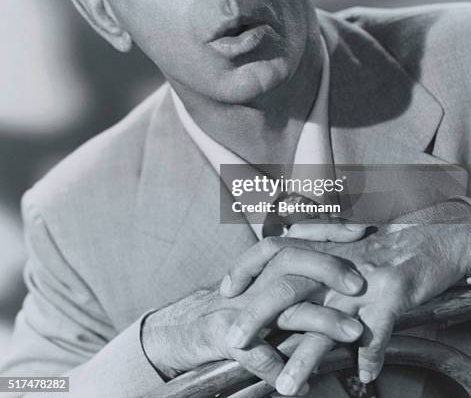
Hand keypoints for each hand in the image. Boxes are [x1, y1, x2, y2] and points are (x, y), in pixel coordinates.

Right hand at [142, 224, 366, 387]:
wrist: (181, 329)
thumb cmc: (231, 311)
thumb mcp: (261, 289)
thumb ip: (293, 282)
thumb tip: (334, 282)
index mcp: (265, 268)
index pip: (299, 239)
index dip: (328, 232)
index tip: (360, 229)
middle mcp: (254, 280)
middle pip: (292, 261)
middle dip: (328, 268)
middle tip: (360, 284)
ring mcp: (239, 306)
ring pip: (285, 307)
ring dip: (322, 320)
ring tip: (354, 333)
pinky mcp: (222, 334)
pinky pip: (255, 352)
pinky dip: (279, 368)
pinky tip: (300, 386)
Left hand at [223, 209, 470, 392]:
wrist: (429, 241)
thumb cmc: (384, 246)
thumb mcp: (342, 241)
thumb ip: (312, 246)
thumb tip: (284, 249)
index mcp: (321, 248)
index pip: (273, 248)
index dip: (245, 266)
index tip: (224, 290)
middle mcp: (337, 261)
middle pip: (288, 284)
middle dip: (258, 314)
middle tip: (235, 340)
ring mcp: (363, 278)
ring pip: (327, 319)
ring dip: (306, 356)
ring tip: (288, 386)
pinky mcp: (393, 293)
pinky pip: (377, 331)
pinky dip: (369, 355)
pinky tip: (363, 377)